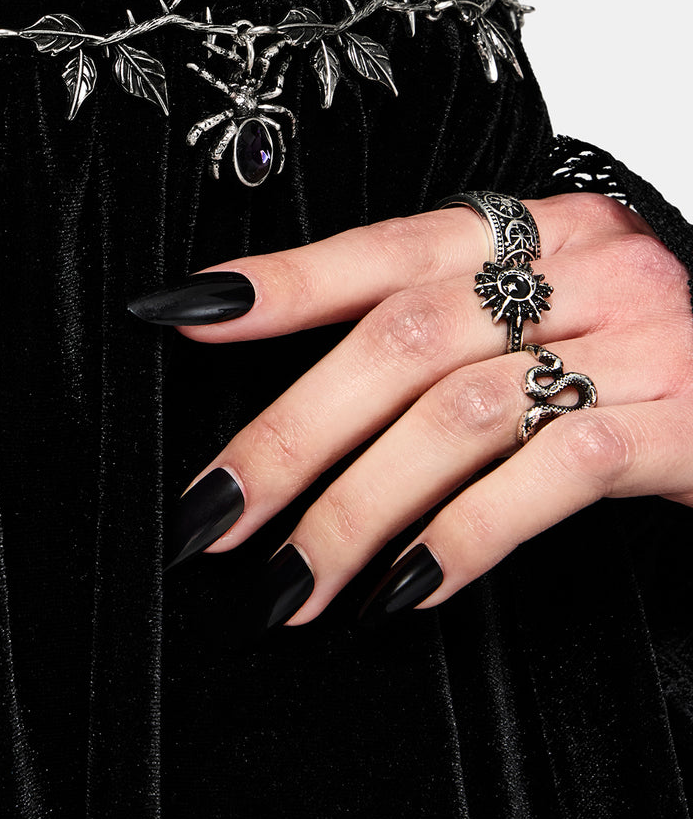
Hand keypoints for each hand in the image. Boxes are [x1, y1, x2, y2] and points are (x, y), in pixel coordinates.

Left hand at [128, 194, 692, 627]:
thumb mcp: (558, 310)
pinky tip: (404, 590)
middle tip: (212, 511)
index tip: (177, 314)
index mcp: (535, 229)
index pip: (382, 248)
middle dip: (290, 431)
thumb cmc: (655, 351)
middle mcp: (581, 266)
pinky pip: (552, 473)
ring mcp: (638, 337)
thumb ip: (456, 328)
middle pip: (401, 338)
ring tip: (288, 582)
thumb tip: (313, 399)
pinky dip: (464, 535)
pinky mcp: (685, 420)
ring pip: (459, 412)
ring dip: (355, 506)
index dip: (278, 282)